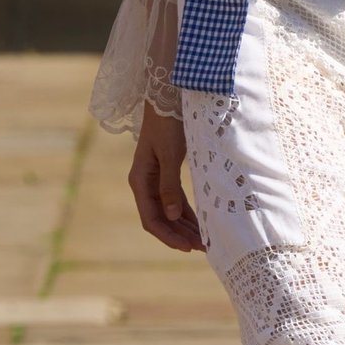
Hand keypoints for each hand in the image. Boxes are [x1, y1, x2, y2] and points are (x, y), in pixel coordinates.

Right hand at [129, 108, 204, 252]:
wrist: (167, 97)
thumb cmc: (167, 123)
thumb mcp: (169, 154)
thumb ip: (169, 185)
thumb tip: (171, 215)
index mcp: (139, 180)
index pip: (151, 218)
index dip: (168, 235)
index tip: (187, 247)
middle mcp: (145, 183)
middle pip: (160, 219)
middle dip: (180, 235)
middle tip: (203, 248)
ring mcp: (155, 180)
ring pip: (169, 212)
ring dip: (185, 227)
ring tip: (205, 240)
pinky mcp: (166, 174)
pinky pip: (175, 200)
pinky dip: (187, 213)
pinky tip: (200, 223)